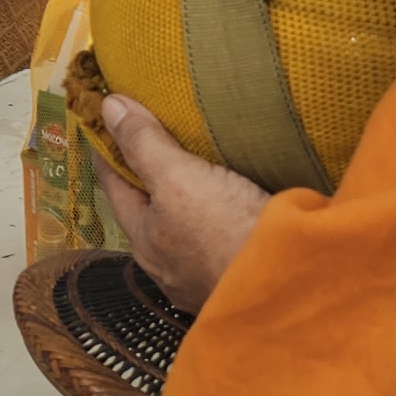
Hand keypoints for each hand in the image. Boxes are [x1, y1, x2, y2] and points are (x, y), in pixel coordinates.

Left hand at [90, 98, 274, 311]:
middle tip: (151, 142)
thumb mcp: (179, 178)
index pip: (115, 184)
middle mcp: (166, 264)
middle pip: (148, 210)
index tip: (106, 122)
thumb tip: (108, 107)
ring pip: (183, 231)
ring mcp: (201, 278)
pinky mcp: (236, 280)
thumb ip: (145, 144)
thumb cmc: (226, 232)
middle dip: (148, 179)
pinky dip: (217, 222)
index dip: (110, 150)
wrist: (289, 288)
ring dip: (185, 204)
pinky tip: (232, 212)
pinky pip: (217, 243)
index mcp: (144, 238)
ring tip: (196, 174)